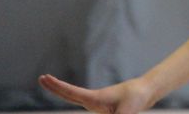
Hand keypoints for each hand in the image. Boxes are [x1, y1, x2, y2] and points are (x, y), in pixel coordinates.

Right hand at [38, 74, 155, 113]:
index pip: (72, 93)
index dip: (57, 87)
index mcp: (95, 99)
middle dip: (55, 88)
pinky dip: (78, 95)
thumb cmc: (136, 98)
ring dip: (67, 91)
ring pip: (80, 101)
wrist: (147, 92)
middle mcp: (93, 101)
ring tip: (53, 80)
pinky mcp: (104, 110)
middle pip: (70, 95)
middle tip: (41, 78)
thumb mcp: (126, 112)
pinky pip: (90, 108)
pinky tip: (69, 88)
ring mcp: (98, 105)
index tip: (43, 77)